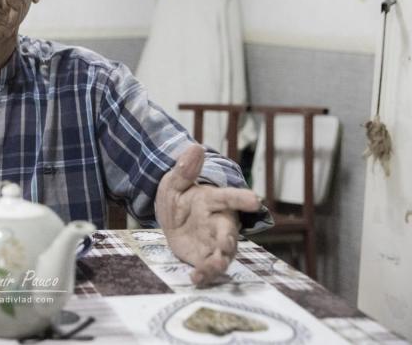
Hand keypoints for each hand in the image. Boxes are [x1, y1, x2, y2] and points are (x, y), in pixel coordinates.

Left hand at [155, 144, 260, 285]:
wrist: (172, 215)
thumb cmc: (179, 195)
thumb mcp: (175, 181)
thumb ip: (185, 169)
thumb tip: (195, 147)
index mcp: (213, 199)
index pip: (229, 197)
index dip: (241, 198)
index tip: (255, 199)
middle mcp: (219, 221)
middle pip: (229, 231)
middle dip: (230, 238)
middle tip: (226, 244)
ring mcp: (214, 241)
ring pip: (224, 253)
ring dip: (220, 261)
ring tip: (213, 267)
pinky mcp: (206, 256)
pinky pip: (210, 267)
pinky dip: (205, 274)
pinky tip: (195, 278)